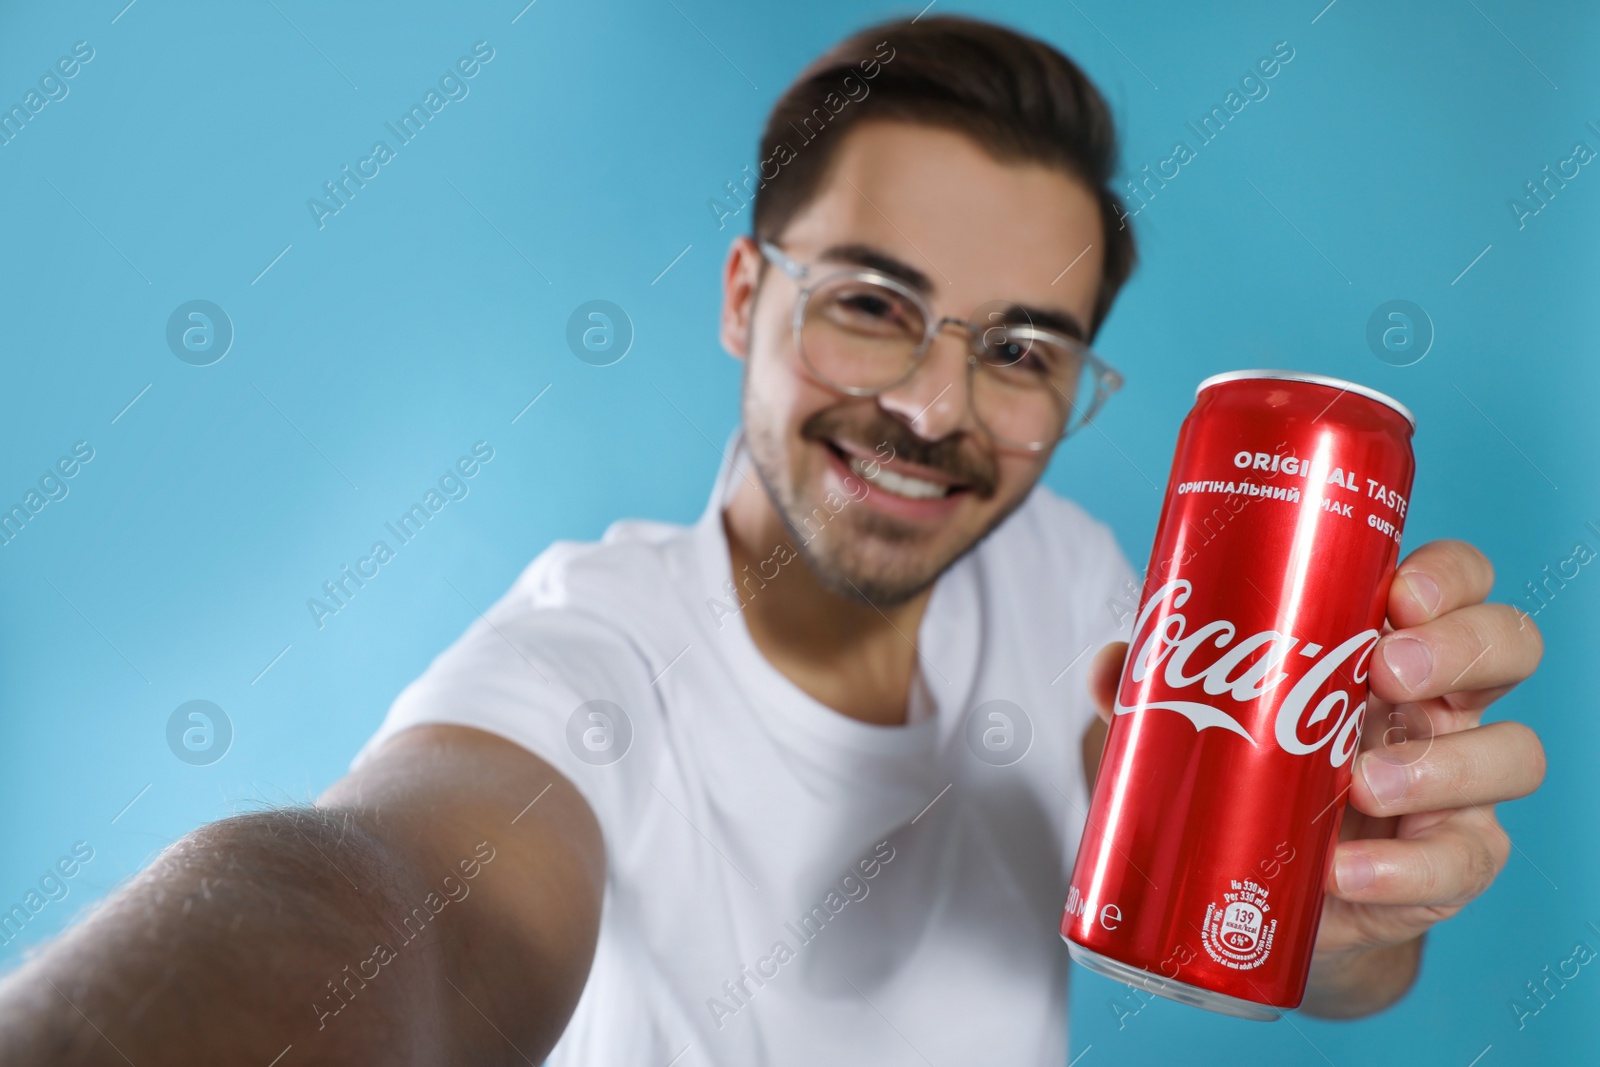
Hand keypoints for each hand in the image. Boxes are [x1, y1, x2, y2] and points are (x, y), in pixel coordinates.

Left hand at [1086, 539, 1544, 1014]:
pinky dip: (1402, 869)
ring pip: (1514, 754)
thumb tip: (1114, 666)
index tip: (1397, 593)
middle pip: (1508, 645)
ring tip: (1361, 783)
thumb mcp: (1202, 713)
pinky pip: (1460, 862)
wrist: (1264, 887)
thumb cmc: (1250, 767)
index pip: (1455, 583)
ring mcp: (1462, 784)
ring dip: (1443, 766)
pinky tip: (1344, 870)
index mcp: (1393, 641)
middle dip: (1460, 648)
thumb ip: (1157, 682)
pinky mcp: (1451, 864)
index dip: (1447, 576)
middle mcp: (1444, 702)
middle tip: (1385, 671)